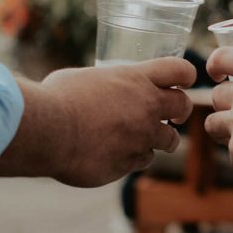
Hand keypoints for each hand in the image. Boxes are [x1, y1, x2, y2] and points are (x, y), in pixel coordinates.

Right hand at [0, 57, 196, 186]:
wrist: (47, 131)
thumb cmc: (57, 98)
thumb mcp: (85, 77)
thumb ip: (105, 83)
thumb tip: (101, 88)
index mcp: (136, 79)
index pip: (181, 70)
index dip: (185, 76)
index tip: (181, 82)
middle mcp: (146, 107)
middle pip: (183, 106)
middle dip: (179, 111)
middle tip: (171, 115)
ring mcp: (141, 137)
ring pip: (169, 140)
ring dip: (160, 139)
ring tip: (141, 138)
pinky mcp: (130, 163)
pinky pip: (143, 160)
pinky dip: (134, 157)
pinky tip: (117, 153)